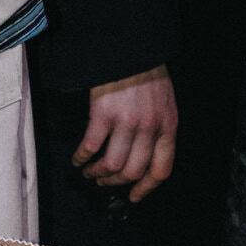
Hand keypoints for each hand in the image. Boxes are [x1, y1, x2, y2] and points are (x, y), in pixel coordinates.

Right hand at [73, 65, 177, 202]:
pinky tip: (77, 158)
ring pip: (112, 165)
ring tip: (88, 172)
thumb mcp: (165, 103)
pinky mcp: (103, 115)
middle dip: (115, 183)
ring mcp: (126, 123)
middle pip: (133, 171)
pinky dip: (82, 157)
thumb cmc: (147, 73)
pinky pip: (91, 146)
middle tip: (102, 182)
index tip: (133, 196)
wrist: (132, 49)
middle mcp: (149, 129)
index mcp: (167, 127)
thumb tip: (144, 153)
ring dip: (97, 173)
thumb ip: (158, 128)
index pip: (160, 170)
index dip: (145, 188)